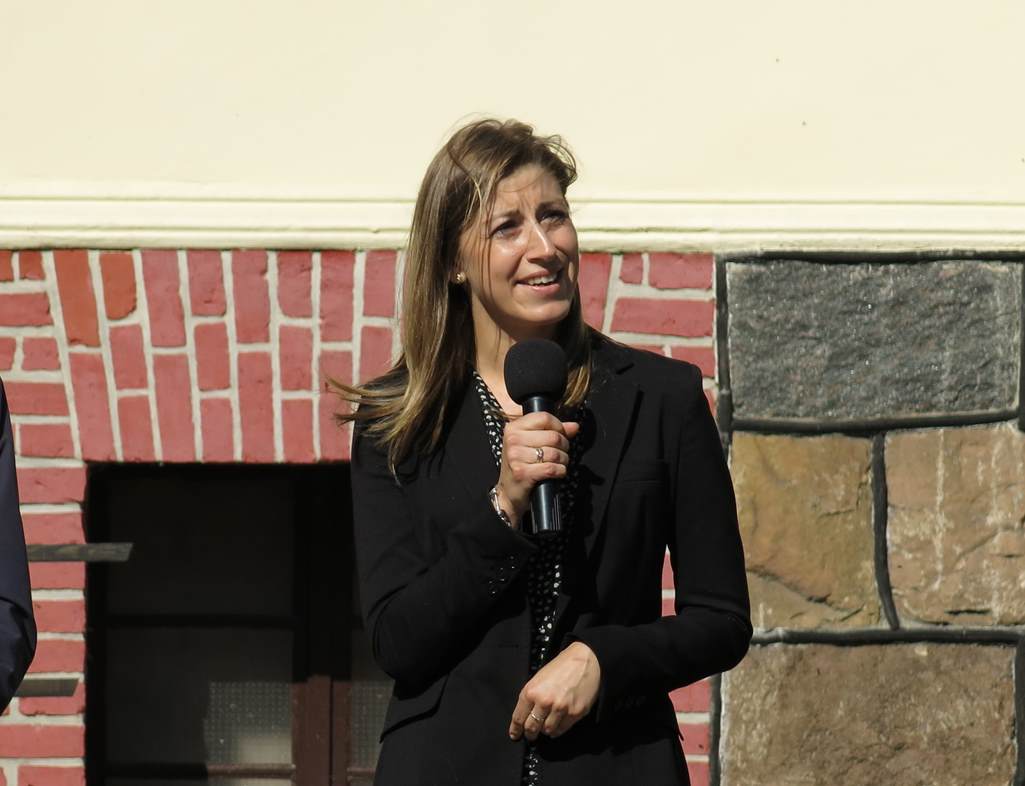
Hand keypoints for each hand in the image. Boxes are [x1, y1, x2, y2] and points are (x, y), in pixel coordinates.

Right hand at [495, 412, 579, 528]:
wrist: (509, 491)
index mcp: (513, 428)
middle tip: (561, 453)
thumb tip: (574, 426)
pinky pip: (551, 468)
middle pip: (553, 436)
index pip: (544, 417)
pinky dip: (560, 471)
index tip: (561, 435)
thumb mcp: (532, 444)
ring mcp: (516, 456)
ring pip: (554, 453)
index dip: (559, 426)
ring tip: (559, 464)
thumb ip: (553, 431)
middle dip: (564, 446)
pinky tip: (557, 472)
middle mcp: (512, 439)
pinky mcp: (522, 472)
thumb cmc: (521, 465)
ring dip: (563, 460)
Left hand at [509, 642, 599, 740]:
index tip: (515, 735)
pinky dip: (557, 730)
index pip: (519, 718)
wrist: (584, 660)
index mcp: (532, 691)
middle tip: (530, 734)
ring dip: (545, 731)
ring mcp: (560, 709)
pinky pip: (562, 729)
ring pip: (547, 731)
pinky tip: (556, 726)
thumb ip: (531, 697)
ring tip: (545, 727)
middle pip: (531, 728)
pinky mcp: (575, 713)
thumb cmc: (561, 667)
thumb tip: (526, 715)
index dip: (516, 729)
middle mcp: (544, 702)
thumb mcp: (538, 678)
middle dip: (530, 734)